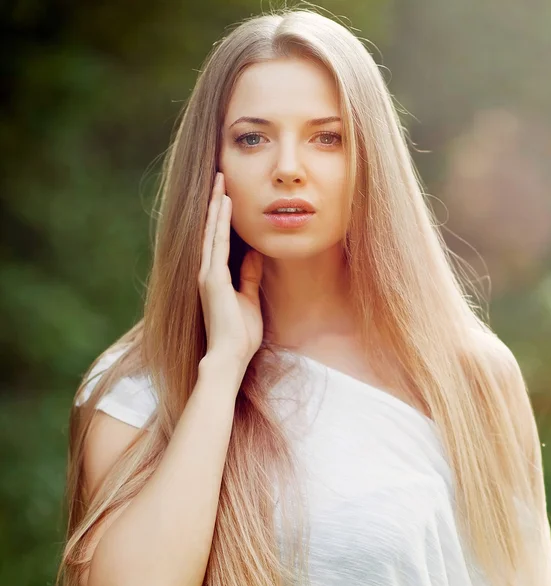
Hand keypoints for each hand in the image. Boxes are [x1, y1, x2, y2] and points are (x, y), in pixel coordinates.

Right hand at [198, 172, 263, 366]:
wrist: (231, 355)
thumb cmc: (240, 332)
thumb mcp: (249, 297)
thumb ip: (249, 275)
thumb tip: (255, 254)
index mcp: (216, 277)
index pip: (218, 239)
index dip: (221, 216)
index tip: (226, 194)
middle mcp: (207, 272)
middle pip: (211, 230)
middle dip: (215, 203)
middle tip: (219, 177)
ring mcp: (207, 274)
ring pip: (211, 231)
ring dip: (216, 206)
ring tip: (219, 181)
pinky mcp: (212, 279)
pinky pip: (217, 244)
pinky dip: (219, 223)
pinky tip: (223, 204)